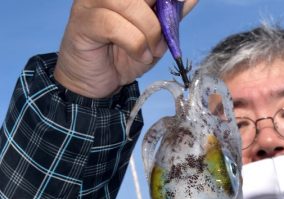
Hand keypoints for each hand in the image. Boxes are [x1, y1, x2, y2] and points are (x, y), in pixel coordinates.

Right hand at [54, 0, 197, 97]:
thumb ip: (171, 15)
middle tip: (163, 40)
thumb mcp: (156, 36)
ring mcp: (92, 1)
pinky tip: (138, 56)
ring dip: (149, 32)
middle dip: (160, 17)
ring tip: (150, 52)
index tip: (176, 10)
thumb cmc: (123, 56)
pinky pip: (114, 25)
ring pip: (130, 3)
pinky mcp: (83, 21)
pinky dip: (134, 44)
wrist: (96, 82)